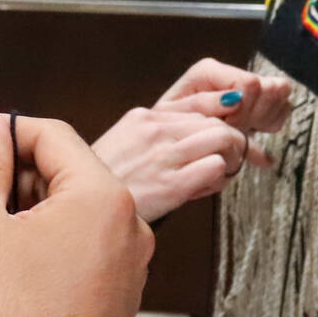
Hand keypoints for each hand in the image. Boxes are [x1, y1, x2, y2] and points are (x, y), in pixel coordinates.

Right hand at [0, 101, 152, 316]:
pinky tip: (2, 271)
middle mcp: (129, 227)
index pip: (49, 134)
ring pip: (70, 214)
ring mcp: (129, 267)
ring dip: (22, 214)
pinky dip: (42, 247)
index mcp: (102, 197)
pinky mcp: (118, 298)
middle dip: (8, 178)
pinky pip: (80, 251)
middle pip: (63, 172)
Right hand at [92, 108, 248, 221]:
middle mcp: (154, 130)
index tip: (233, 131)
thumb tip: (195, 133)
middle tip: (234, 158)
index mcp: (143, 117)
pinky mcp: (170, 185)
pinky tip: (207, 186)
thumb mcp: (124, 143)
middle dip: (234, 140)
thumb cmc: (106, 184)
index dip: (223, 118)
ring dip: (233, 156)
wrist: (83, 211)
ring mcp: (162, 156)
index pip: (199, 104)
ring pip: (223, 138)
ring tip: (223, 172)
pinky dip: (220, 177)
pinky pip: (214, 167)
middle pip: (216, 121)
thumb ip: (157, 133)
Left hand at [155, 58, 294, 138]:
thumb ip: (204, 105)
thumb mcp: (177, 116)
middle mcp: (232, 72)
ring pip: (281, 94)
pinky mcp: (263, 99)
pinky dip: (272, 123)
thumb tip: (236, 99)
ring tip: (242, 130)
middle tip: (234, 130)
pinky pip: (284, 107)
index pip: (249, 84)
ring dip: (264, 118)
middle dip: (254, 116)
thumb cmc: (173, 125)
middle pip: (269, 87)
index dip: (242, 112)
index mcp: (210, 71)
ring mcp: (250, 84)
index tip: (227, 127)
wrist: (178, 138)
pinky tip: (253, 130)